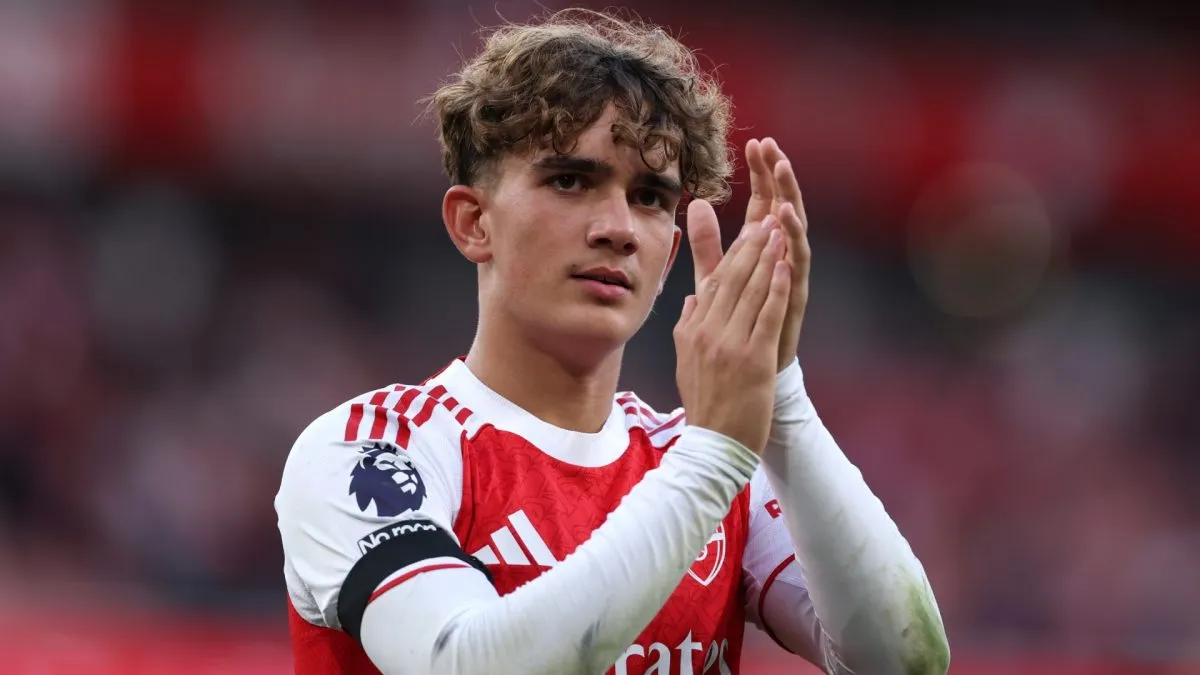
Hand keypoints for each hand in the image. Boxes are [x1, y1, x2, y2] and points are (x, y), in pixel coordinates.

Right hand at [673, 222, 790, 453]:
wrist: (714, 444)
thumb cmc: (706, 404)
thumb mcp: (686, 360)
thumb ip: (688, 326)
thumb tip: (692, 299)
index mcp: (693, 330)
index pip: (714, 283)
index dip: (733, 254)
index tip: (748, 230)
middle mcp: (708, 332)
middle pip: (731, 279)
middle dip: (751, 246)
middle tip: (766, 218)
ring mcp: (730, 345)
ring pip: (750, 291)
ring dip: (766, 258)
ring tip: (778, 231)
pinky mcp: (753, 359)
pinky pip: (766, 315)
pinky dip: (776, 288)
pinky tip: (785, 266)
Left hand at [687, 138, 809, 370]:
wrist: (749, 376)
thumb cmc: (737, 327)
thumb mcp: (715, 279)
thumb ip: (707, 244)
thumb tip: (695, 205)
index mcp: (762, 251)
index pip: (763, 202)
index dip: (761, 174)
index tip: (756, 143)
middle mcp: (779, 258)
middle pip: (781, 207)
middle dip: (778, 177)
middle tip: (772, 146)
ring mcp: (789, 277)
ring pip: (793, 230)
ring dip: (789, 198)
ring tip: (783, 171)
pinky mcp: (794, 298)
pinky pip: (796, 264)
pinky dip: (793, 240)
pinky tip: (787, 218)